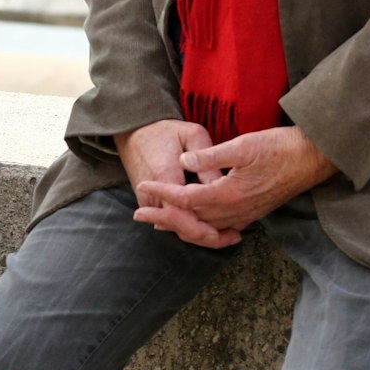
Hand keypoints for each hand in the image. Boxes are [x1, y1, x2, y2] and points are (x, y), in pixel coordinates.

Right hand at [114, 119, 238, 248]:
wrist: (134, 132)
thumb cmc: (166, 131)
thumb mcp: (192, 134)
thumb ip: (207, 159)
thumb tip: (220, 185)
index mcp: (165, 175)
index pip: (185, 214)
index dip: (208, 227)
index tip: (232, 230)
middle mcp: (153, 194)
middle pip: (182, 228)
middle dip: (209, 238)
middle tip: (235, 238)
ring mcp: (148, 201)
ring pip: (176, 229)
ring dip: (200, 235)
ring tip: (229, 236)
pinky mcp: (147, 204)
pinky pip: (170, 223)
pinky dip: (189, 228)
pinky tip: (211, 229)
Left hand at [134, 127, 335, 238]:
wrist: (311, 159)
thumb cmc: (279, 148)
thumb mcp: (243, 145)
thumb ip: (212, 156)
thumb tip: (183, 162)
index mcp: (229, 193)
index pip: (187, 198)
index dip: (162, 194)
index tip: (142, 187)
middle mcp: (236, 210)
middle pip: (192, 220)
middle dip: (164, 217)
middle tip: (139, 216)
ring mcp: (246, 214)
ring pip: (206, 227)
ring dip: (181, 225)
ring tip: (160, 222)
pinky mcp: (253, 212)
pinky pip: (221, 227)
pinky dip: (202, 227)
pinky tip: (197, 223)